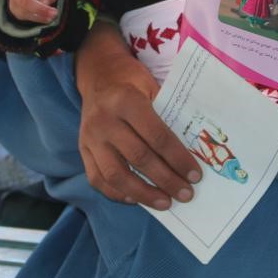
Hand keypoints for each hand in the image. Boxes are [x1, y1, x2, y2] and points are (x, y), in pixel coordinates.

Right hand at [75, 22, 199, 209]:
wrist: (98, 74)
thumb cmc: (131, 81)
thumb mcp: (152, 86)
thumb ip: (167, 114)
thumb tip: (192, 150)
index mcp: (126, 101)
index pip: (157, 137)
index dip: (178, 159)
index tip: (195, 175)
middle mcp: (105, 121)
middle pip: (139, 158)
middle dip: (166, 180)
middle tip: (186, 194)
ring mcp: (90, 138)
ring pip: (116, 175)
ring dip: (143, 194)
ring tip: (165, 203)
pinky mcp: (82, 150)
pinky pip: (98, 179)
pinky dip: (118, 193)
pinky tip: (137, 199)